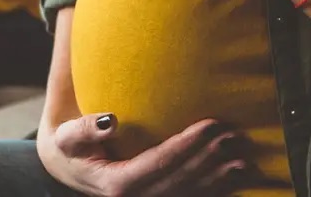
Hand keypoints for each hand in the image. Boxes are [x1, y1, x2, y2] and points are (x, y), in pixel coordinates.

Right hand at [37, 114, 249, 196]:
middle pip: (179, 181)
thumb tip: (110, 121)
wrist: (68, 168)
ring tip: (243, 160)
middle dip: (209, 159)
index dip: (186, 146)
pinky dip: (214, 191)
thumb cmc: (70, 147)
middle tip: (232, 136)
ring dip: (218, 178)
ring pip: (189, 195)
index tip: (209, 125)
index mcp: (115, 185)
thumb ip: (84, 129)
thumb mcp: (67, 137)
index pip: (158, 164)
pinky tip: (234, 179)